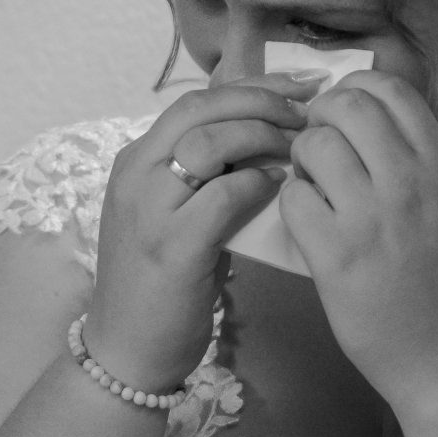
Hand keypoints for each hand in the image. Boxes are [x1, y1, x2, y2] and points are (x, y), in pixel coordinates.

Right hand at [89, 71, 325, 388]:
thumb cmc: (162, 284)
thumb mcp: (177, 214)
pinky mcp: (170, 247)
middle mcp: (135, 174)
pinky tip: (281, 187)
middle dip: (262, 100)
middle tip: (309, 108)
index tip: (298, 86)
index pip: (196, 101)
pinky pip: (221, 196)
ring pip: (208, 143)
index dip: (251, 86)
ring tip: (299, 146)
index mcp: (137, 160)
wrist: (128, 351)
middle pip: (201, 109)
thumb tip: (267, 139)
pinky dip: (257, 184)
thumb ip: (208, 176)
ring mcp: (148, 210)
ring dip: (262, 137)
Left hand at [279, 71, 437, 403]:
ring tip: (311, 187)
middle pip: (347, 105)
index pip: (391, 88)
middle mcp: (410, 182)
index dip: (355, 88)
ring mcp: (372, 219)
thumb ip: (413, 160)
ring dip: (301, 160)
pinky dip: (291, 204)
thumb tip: (364, 117)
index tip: (342, 113)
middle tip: (316, 147)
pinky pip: (293, 199)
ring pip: (314, 146)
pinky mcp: (336, 257)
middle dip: (319, 118)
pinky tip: (306, 223)